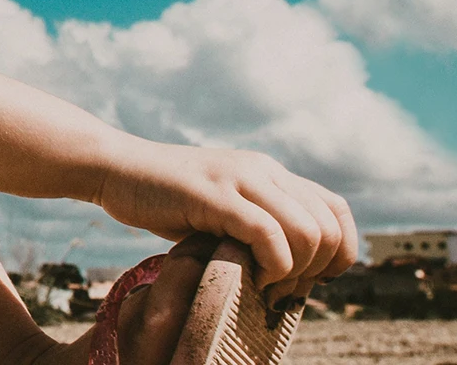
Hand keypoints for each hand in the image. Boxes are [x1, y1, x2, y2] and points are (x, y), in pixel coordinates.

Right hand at [96, 140, 357, 305]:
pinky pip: (266, 233)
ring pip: (307, 232)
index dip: (335, 254)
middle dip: (315, 271)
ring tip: (261, 286)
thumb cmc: (168, 200)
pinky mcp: (214, 194)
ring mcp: (240, 178)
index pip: (337, 211)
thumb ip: (258, 224)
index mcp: (271, 173)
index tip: (301, 279)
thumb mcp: (224, 209)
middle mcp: (264, 170)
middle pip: (329, 228)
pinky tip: (244, 278)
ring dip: (291, 273)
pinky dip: (267, 267)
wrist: (119, 168)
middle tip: (278, 288)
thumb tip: (295, 272)